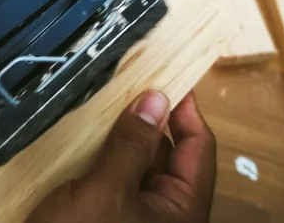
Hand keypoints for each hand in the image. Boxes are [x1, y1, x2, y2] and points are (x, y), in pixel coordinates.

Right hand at [26, 90, 216, 222]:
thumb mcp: (107, 192)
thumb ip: (132, 145)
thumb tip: (156, 98)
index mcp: (182, 211)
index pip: (198, 148)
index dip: (187, 110)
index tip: (171, 75)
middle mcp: (165, 213)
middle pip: (170, 154)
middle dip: (151, 119)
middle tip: (128, 83)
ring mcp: (136, 215)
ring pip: (139, 163)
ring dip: (124, 134)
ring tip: (105, 102)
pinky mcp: (108, 216)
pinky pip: (115, 177)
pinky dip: (105, 153)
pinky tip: (86, 134)